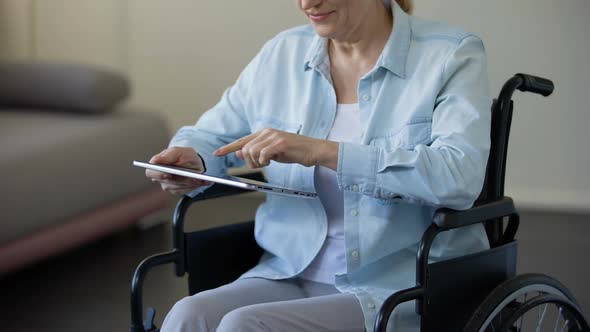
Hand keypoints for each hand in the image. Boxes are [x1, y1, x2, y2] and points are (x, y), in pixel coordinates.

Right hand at [146, 147, 210, 195]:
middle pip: (166, 183)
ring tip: (197, 178)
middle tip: (190, 177)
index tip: (168, 173)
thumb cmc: (184, 155)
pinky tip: (199, 181)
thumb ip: (167, 155)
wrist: (195, 162)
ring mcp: (169, 185)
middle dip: (179, 180)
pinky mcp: (178, 191)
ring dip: (188, 182)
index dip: (158, 174)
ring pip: (177, 187)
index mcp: (157, 166)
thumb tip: (155, 160)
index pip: (150, 173)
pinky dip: (193, 185)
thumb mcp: (178, 151)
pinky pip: (184, 190)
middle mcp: (160, 178)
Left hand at [214, 128, 337, 169]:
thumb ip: (256, 152)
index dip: (228, 147)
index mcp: (263, 133)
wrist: (313, 150)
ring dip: (257, 162)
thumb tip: (239, 153)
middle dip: (249, 161)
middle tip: (261, 165)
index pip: (241, 140)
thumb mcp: (272, 153)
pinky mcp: (280, 143)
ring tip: (268, 163)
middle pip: (245, 148)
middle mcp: (266, 132)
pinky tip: (272, 161)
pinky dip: (264, 161)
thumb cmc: (294, 152)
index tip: (216, 153)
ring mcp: (273, 136)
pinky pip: (263, 155)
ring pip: (252, 152)